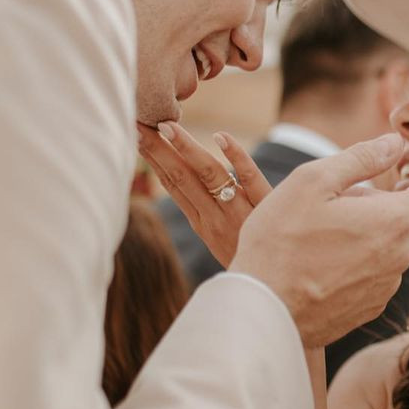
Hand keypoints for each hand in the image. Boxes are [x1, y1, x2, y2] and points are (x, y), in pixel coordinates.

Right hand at [138, 121, 270, 267]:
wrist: (274, 288)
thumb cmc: (247, 259)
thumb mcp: (217, 239)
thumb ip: (202, 209)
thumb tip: (182, 180)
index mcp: (201, 221)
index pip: (172, 184)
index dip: (153, 157)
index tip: (134, 131)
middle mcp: (215, 217)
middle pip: (181, 177)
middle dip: (157, 149)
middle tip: (137, 120)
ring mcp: (239, 212)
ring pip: (210, 176)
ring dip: (187, 150)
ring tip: (168, 126)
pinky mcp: (267, 210)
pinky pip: (250, 179)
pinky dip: (236, 157)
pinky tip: (222, 137)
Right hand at [231, 133, 408, 347]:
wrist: (264, 308)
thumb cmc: (282, 240)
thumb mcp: (313, 181)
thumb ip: (361, 158)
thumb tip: (395, 143)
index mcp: (394, 220)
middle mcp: (400, 256)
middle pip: (400, 216)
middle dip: (376, 205)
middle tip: (329, 207)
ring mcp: (387, 286)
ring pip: (385, 245)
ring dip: (364, 235)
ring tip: (318, 240)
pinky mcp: (370, 308)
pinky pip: (373, 273)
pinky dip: (355, 263)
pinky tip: (320, 266)